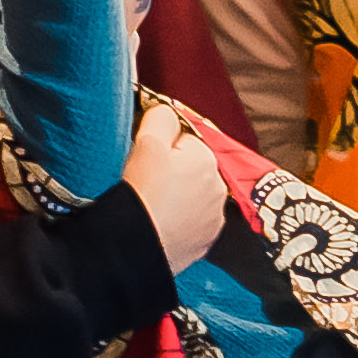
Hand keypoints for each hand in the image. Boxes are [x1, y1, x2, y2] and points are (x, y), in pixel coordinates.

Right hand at [123, 107, 231, 268]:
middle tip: (149, 184)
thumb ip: (161, 117)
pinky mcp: (207, 239)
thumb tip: (167, 112)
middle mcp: (219, 185)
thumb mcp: (147, 143)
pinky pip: (194, 220)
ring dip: (179, 196)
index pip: (184, 139)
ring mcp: (215, 215)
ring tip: (155, 205)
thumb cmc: (142, 194)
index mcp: (207, 158)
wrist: (138, 246)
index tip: (148, 161)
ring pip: (194, 194)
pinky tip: (163, 222)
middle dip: (174, 171)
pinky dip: (181, 220)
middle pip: (191, 167)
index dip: (162, 148)